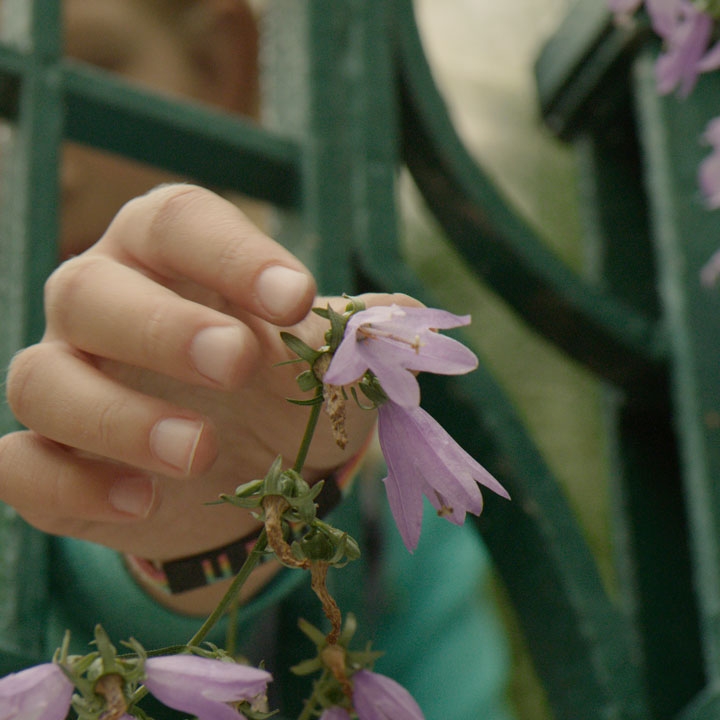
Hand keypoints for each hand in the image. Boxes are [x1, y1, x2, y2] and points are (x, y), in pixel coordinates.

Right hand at [0, 185, 397, 569]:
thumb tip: (403, 318)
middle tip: (236, 362)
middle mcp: (100, 306)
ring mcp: (65, 382)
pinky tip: (143, 506)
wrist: (242, 475)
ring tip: (202, 451)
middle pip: (87, 290)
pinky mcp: (49, 462)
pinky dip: (74, 488)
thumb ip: (356, 337)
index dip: (233, 254)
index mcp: (167, 257)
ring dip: (120, 418)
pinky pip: (21, 468)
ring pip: (42, 381)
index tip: (296, 299)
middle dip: (162, 327)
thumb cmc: (282, 395)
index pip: (179, 223)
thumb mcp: (326, 363)